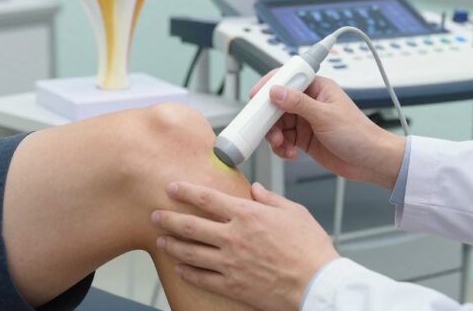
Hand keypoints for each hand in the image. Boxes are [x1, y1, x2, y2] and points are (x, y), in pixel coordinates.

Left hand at [152, 181, 338, 310]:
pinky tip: (179, 267)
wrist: (316, 284)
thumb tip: (256, 189)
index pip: (207, 198)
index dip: (185, 191)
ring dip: (173, 244)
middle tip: (156, 214)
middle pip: (190, 225)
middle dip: (169, 218)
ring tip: (161, 239)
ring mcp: (230, 262)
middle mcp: (233, 237)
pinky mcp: (232, 285)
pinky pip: (201, 278)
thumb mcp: (294, 212)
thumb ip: (270, 199)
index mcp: (247, 214)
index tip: (171, 187)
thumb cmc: (310, 248)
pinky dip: (187, 272)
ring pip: (191, 252)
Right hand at [249, 72, 404, 188]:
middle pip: (277, 104)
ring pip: (277, 123)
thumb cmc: (359, 134)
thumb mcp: (325, 116)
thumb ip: (298, 103)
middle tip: (269, 131)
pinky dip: (282, 147)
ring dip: (275, 136)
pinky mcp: (304, 138)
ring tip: (282, 146)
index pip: (287, 78)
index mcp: (317, 87)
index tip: (255, 98)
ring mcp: (305, 120)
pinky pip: (283, 139)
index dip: (269, 86)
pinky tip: (290, 153)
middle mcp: (309, 101)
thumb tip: (275, 91)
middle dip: (269, 118)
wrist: (371, 161)